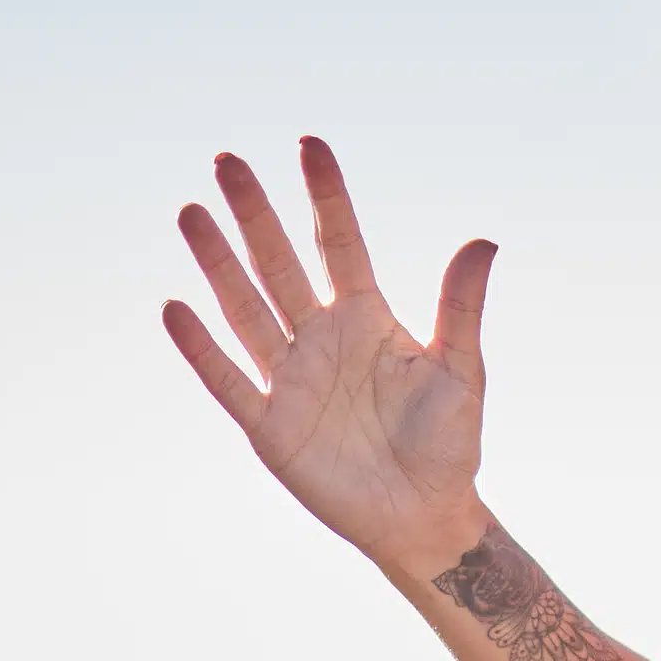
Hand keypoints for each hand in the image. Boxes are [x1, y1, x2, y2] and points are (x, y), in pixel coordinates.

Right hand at [163, 136, 501, 578]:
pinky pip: (230, 380)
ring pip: (247, 309)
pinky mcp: (271, 425)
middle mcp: (321, 337)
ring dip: (219, 265)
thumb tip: (484, 240)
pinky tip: (176, 308)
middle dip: (255, 213)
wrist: (422, 515)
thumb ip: (461, 307)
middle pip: (280, 263)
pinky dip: (203, 348)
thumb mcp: (461, 370)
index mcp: (367, 317)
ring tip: (192, 214)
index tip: (309, 144)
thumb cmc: (448, 443)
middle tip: (227, 159)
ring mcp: (292, 378)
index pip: (338, 242)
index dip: (324, 196)